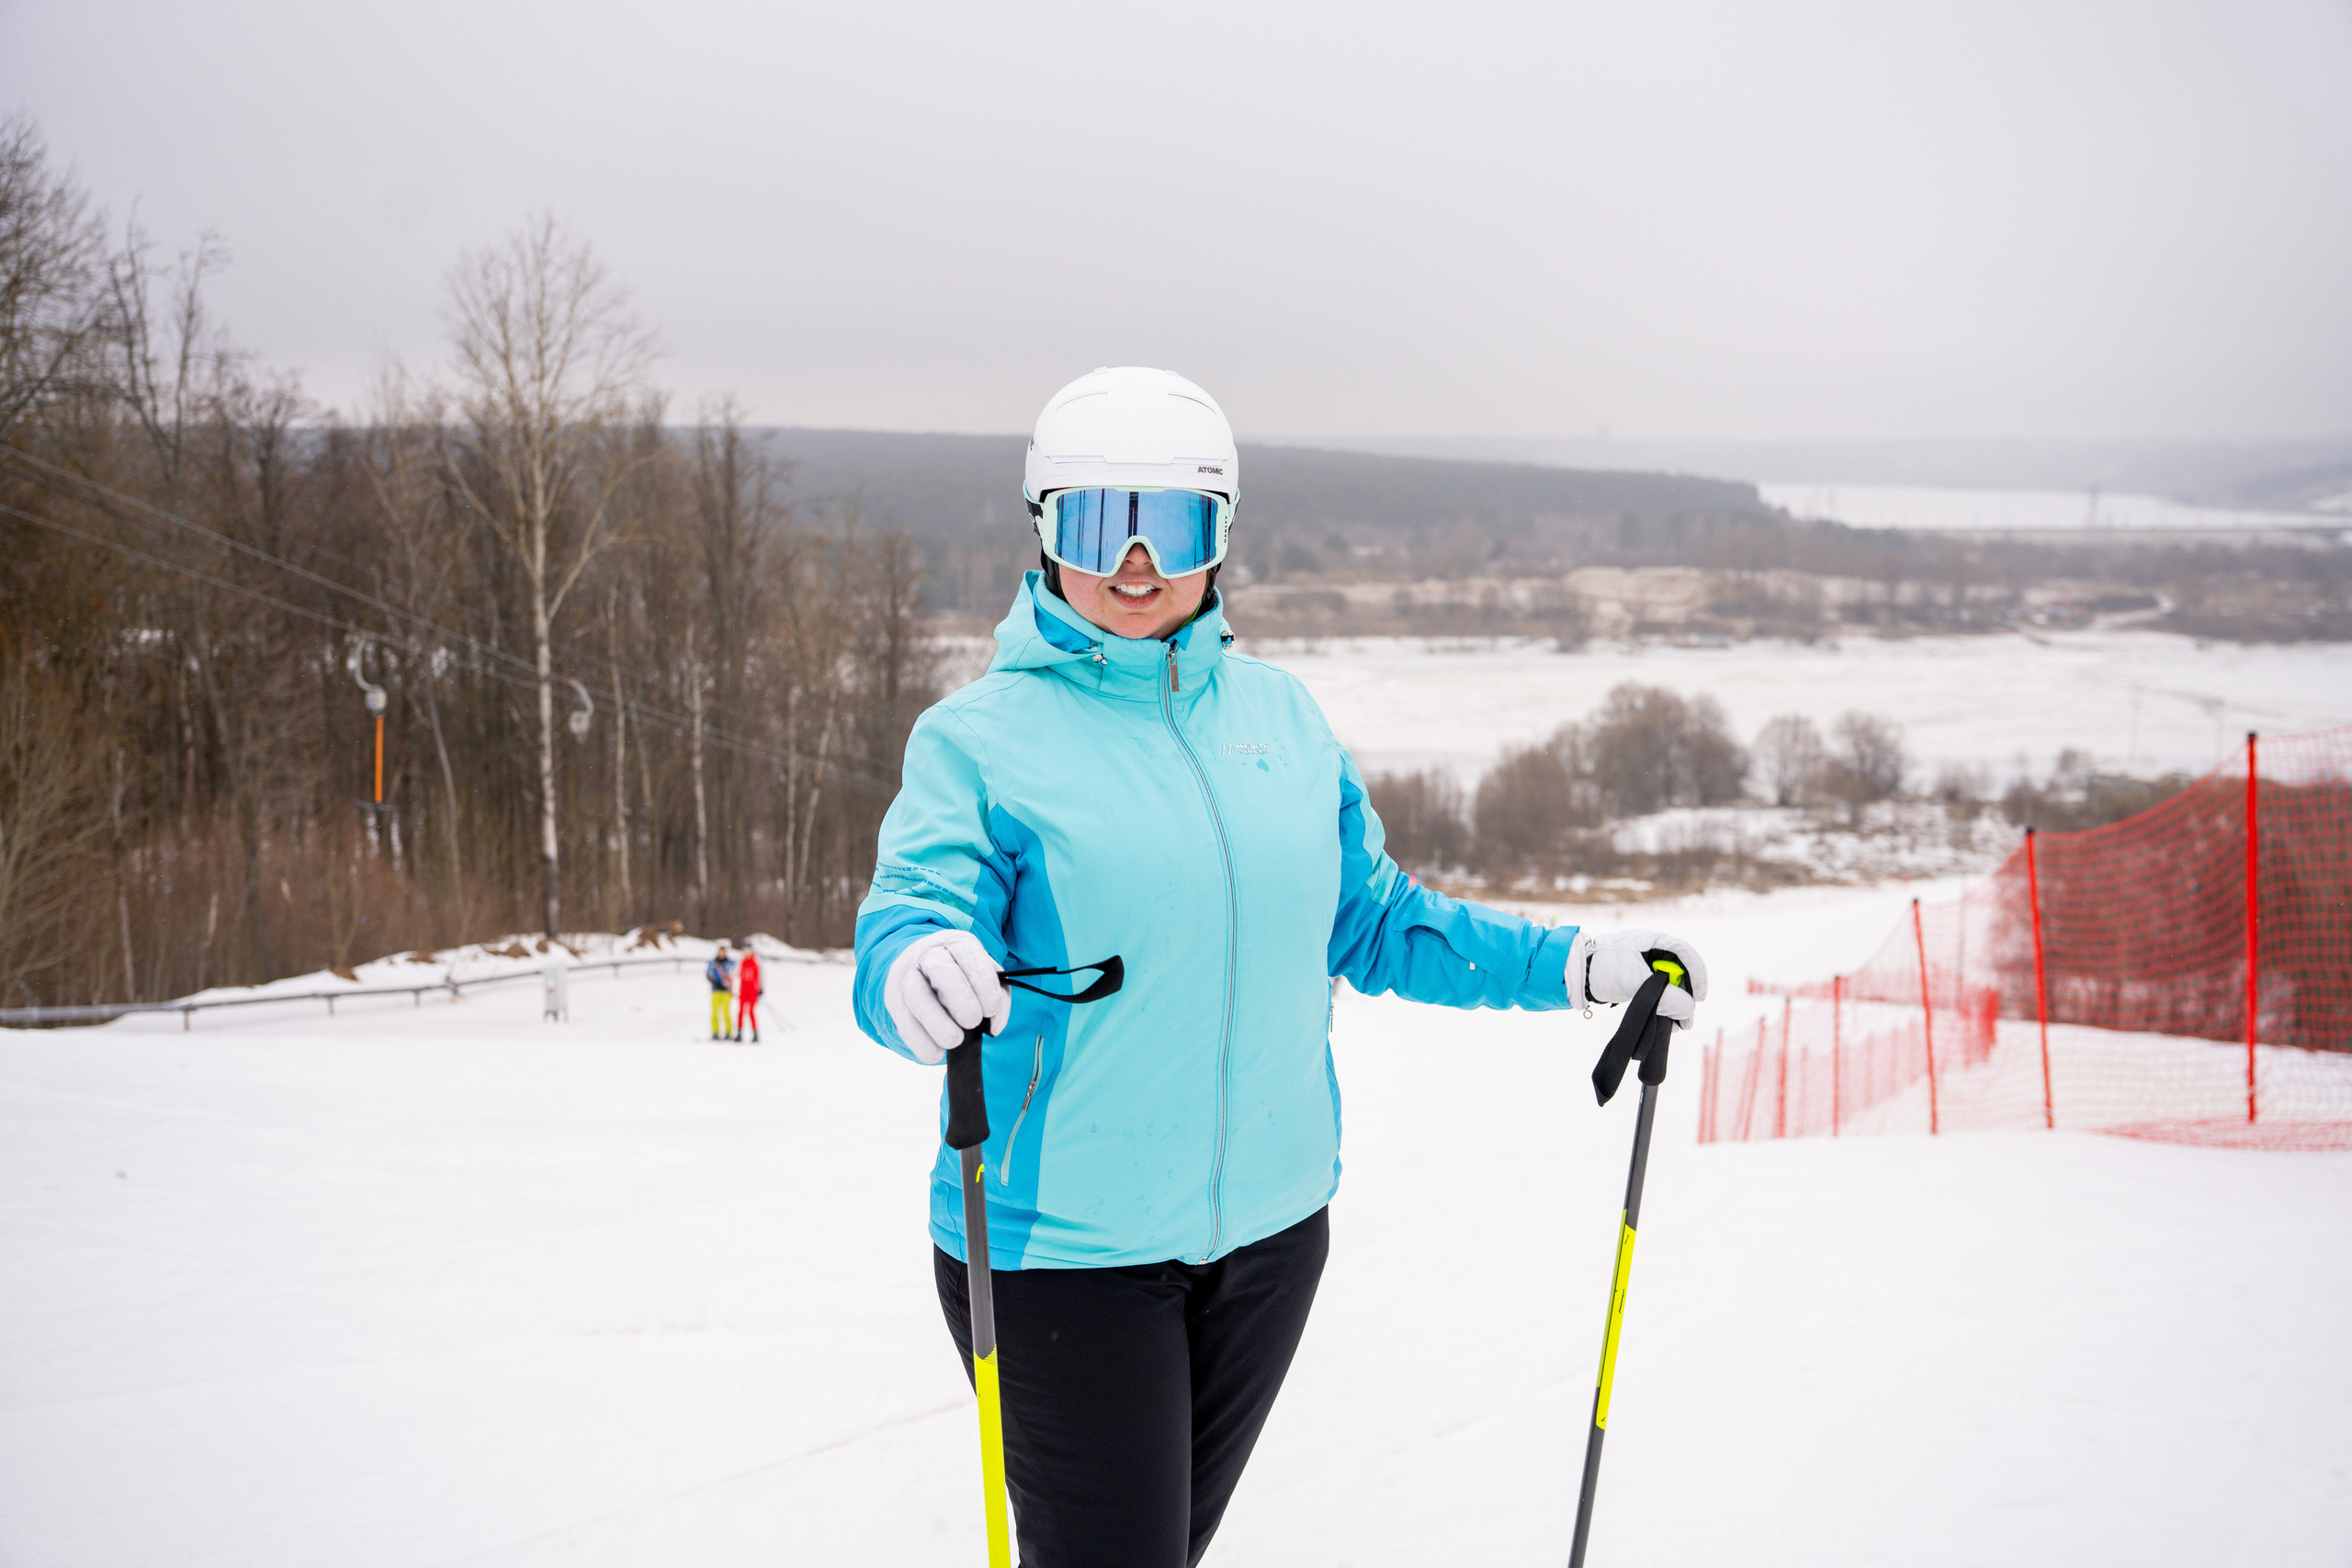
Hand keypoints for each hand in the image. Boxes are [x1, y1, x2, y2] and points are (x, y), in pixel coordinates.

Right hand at [884, 930, 1010, 1064]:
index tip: (991, 1009)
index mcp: (957, 944)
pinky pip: (903, 1019)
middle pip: (941, 970)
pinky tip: (934, 1054)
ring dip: (935, 1021)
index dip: (982, 982)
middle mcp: (930, 955)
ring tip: (954, 1041)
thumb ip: (997, 999)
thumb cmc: (963, 977)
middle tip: (972, 1022)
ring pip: (916, 993)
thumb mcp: (985, 979)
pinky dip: (918, 1039)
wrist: (924, 969)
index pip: (969, 955)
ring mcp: (908, 975)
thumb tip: (993, 1025)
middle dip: (959, 998)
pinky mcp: (895, 998)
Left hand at [1570, 928, 1707, 1029]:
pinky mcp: (1640, 978)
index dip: (1698, 974)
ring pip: (1672, 983)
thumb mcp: (1636, 983)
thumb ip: (1665, 996)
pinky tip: (1668, 1022)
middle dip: (1687, 995)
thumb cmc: (1604, 970)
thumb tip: (1688, 1011)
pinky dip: (1666, 1006)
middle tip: (1687, 1018)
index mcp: (1653, 941)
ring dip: (1677, 1004)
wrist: (1577, 975)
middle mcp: (1653, 950)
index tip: (1700, 997)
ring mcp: (1647, 964)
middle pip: (1682, 971)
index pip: (1685, 953)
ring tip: (1678, 1025)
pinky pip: (1661, 991)